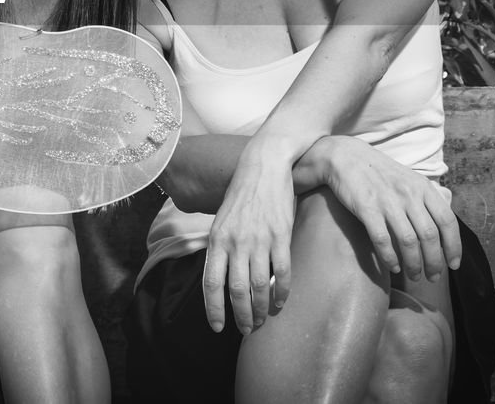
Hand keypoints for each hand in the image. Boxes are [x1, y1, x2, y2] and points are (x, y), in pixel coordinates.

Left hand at [203, 144, 295, 335]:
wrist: (264, 165)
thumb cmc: (242, 193)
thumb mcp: (221, 219)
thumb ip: (221, 246)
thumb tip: (222, 275)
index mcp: (217, 239)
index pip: (211, 283)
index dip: (214, 309)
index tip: (218, 327)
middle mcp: (236, 242)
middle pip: (236, 290)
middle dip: (241, 315)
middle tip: (246, 330)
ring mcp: (259, 239)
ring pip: (259, 285)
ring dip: (260, 308)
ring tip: (261, 320)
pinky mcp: (281, 235)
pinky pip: (282, 272)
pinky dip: (282, 292)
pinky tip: (280, 302)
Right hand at [296, 135, 459, 280]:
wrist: (345, 156)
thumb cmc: (379, 172)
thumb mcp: (409, 178)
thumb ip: (426, 199)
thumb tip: (443, 227)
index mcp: (423, 187)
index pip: (447, 221)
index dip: (454, 246)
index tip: (454, 265)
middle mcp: (409, 194)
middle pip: (430, 236)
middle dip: (434, 262)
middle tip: (433, 277)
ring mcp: (388, 202)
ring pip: (408, 241)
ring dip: (414, 264)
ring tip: (414, 276)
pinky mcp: (367, 209)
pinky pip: (382, 239)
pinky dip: (390, 257)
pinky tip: (393, 267)